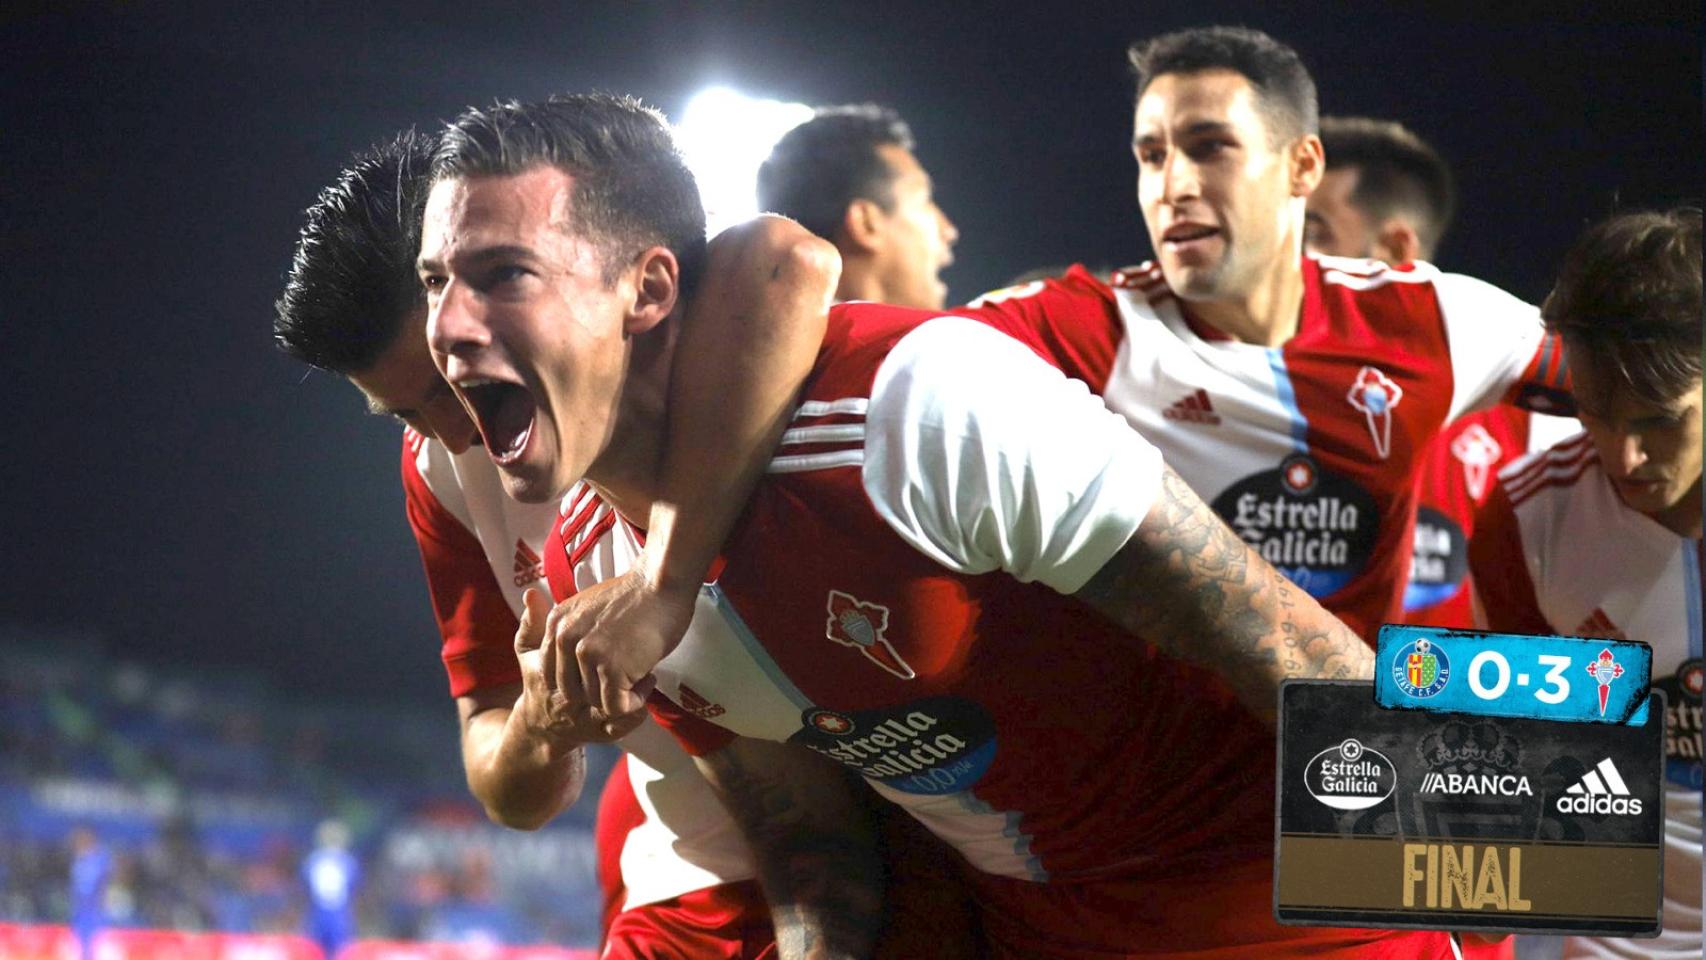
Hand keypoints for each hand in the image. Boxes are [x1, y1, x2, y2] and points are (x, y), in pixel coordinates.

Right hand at [513, 587, 637, 747]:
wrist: (541, 726)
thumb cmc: (541, 678)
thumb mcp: (529, 650)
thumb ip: (532, 623)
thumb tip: (531, 592)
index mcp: (550, 675)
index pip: (576, 659)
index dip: (605, 644)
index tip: (623, 628)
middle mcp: (567, 700)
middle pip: (599, 685)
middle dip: (627, 665)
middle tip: (643, 646)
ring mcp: (585, 719)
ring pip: (615, 708)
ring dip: (636, 688)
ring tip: (649, 669)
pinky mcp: (600, 734)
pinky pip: (623, 725)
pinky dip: (638, 709)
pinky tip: (646, 687)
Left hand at [546, 569, 693, 730]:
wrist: (662, 583)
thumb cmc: (636, 596)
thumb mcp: (588, 607)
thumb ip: (574, 632)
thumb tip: (576, 662)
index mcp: (556, 623)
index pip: (553, 672)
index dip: (580, 680)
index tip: (604, 675)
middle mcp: (564, 638)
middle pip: (572, 690)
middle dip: (599, 691)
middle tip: (624, 680)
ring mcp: (587, 653)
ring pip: (594, 700)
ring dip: (621, 696)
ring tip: (641, 676)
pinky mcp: (611, 668)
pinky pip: (616, 706)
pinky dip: (635, 702)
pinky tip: (648, 681)